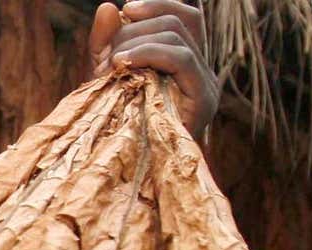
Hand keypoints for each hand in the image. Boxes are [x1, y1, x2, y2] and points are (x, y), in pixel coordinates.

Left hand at [90, 1, 220, 137]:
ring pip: (179, 33)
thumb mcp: (104, 76)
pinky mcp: (204, 97)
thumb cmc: (114, 125)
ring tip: (112, 63)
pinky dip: (148, 53)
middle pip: (182, 18)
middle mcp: (201, 67)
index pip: (185, 14)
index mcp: (185, 59)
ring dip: (137, 40)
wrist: (126, 171)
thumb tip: (109, 6)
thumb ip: (106, 42)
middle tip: (109, 51)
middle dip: (138, 27)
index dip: (157, 4)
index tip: (125, 10)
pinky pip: (180, 57)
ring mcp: (206, 82)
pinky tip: (122, 64)